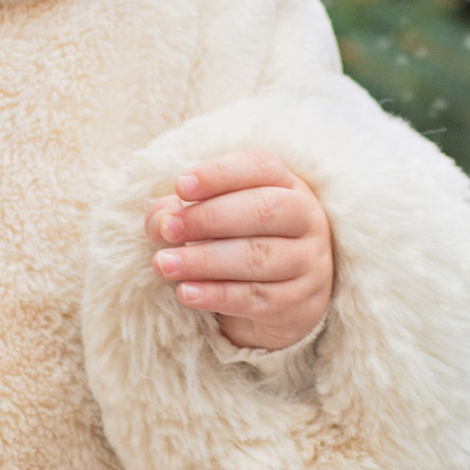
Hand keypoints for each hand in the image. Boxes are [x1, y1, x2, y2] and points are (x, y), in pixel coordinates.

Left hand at [147, 151, 334, 353]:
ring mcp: (309, 262)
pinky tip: (186, 292)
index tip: (180, 186)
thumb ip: (180, 213)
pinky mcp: (301, 302)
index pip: (260, 167)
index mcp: (287, 185)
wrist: (278, 300)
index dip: (220, 174)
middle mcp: (307, 218)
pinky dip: (217, 295)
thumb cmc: (238, 244)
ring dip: (205, 260)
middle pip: (263, 210)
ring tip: (165, 265)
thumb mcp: (210, 220)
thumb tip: (160, 222)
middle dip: (209, 218)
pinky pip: (257, 297)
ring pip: (258, 256)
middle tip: (168, 230)